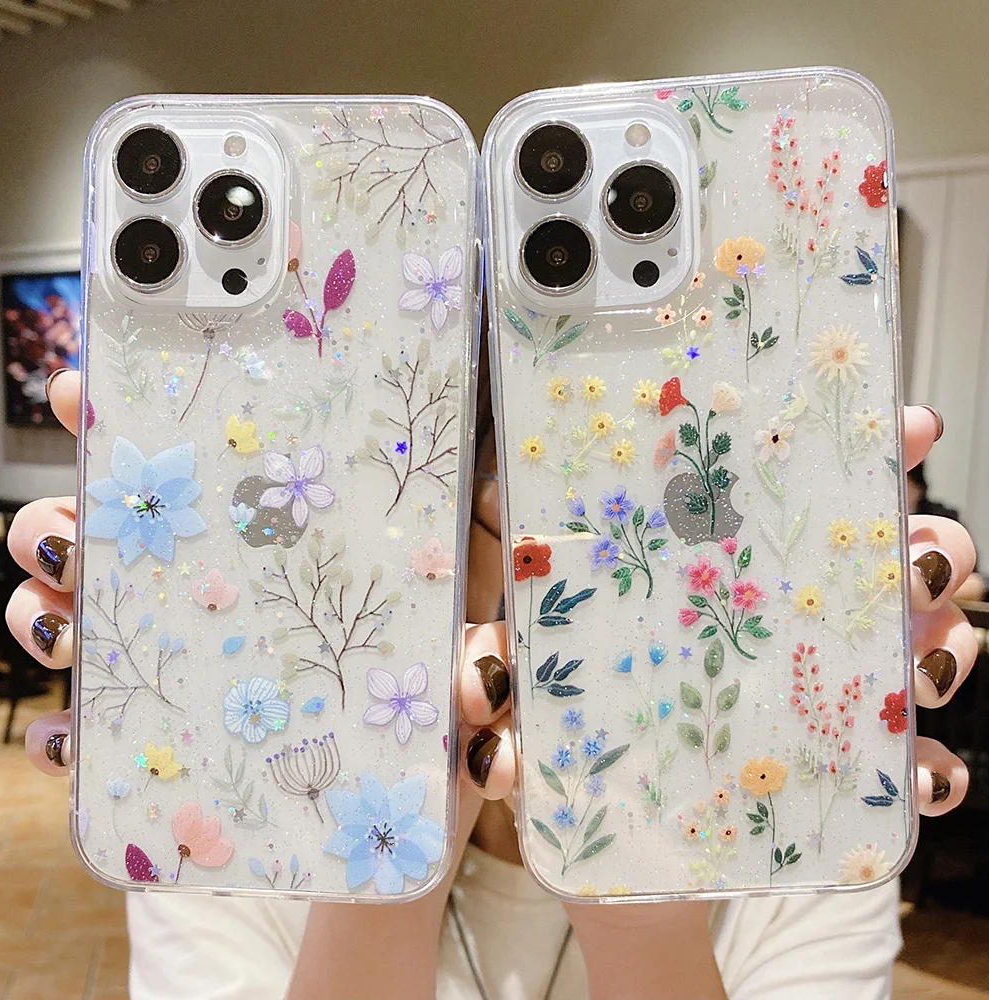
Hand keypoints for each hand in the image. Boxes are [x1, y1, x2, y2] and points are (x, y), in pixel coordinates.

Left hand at [457, 405, 977, 999]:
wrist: (610, 856)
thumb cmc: (570, 746)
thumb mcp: (525, 690)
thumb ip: (497, 675)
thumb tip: (477, 677)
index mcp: (711, 574)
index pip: (796, 491)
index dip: (861, 450)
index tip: (899, 428)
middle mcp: (783, 618)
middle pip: (887, 558)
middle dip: (926, 545)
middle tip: (919, 556)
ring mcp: (822, 690)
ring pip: (926, 644)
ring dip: (946, 643)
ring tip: (925, 661)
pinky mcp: (840, 774)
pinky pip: (917, 765)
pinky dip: (936, 768)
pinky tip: (926, 777)